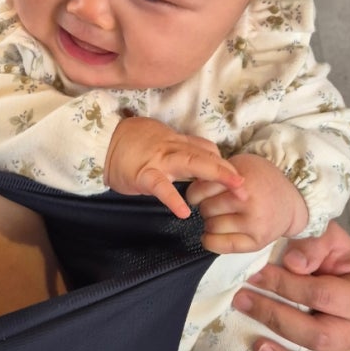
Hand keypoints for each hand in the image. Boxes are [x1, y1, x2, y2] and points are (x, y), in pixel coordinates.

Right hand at [105, 117, 244, 217]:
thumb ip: (183, 146)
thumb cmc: (131, 141)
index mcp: (177, 142)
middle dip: (229, 171)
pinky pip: (160, 186)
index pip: (207, 150)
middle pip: (207, 156)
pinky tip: (185, 212)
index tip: (239, 178)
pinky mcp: (143, 174)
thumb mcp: (161, 138)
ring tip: (234, 190)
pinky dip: (173, 198)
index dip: (225, 164)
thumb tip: (208, 153)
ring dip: (215, 176)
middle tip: (246, 187)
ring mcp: (159, 160)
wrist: (102, 140)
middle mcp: (173, 148)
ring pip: (191, 164)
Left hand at [186, 153, 308, 253]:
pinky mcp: (256, 242)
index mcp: (242, 181)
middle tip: (214, 205)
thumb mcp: (240, 166)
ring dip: (210, 222)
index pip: (201, 190)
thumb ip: (219, 173)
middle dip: (204, 206)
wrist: (291, 201)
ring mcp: (254, 224)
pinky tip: (211, 234)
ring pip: (212, 226)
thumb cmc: (261, 180)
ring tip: (219, 216)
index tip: (199, 194)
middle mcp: (248, 203)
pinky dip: (210, 241)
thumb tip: (193, 181)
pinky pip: (222, 246)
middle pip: (206, 208)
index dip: (195, 193)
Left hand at [232, 221, 349, 350]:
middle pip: (319, 335)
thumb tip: (292, 264)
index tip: (254, 275)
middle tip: (242, 300)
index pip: (322, 295)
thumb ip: (312, 243)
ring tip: (257, 346)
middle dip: (275, 317)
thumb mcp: (325, 235)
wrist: (335, 270)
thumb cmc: (327, 254)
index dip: (285, 285)